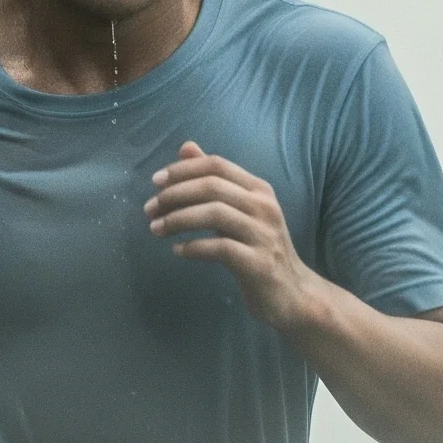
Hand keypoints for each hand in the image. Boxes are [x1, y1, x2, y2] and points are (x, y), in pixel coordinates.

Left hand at [144, 140, 320, 329]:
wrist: (292, 294)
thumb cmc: (259, 249)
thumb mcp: (239, 211)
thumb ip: (215, 182)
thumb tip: (186, 148)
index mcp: (259, 189)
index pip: (216, 165)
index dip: (183, 169)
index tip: (156, 181)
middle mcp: (264, 206)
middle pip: (212, 186)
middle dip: (174, 194)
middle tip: (150, 209)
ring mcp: (263, 234)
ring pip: (214, 214)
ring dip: (178, 219)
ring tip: (156, 229)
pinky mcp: (258, 263)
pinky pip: (219, 248)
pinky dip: (193, 247)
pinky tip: (178, 251)